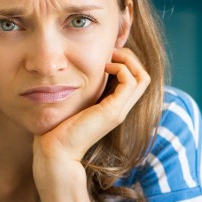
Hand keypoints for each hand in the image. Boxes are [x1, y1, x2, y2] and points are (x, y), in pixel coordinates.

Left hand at [32, 47, 149, 169]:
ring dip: (126, 60)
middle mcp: (121, 109)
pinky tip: (103, 68)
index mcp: (114, 106)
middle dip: (129, 57)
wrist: (56, 150)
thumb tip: (77, 70)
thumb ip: (83, 90)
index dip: (126, 62)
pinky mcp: (113, 112)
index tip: (105, 56)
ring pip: (142, 77)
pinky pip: (130, 82)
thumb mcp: (76, 102)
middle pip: (144, 76)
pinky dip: (120, 68)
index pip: (136, 80)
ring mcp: (119, 111)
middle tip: (110, 52)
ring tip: (108, 58)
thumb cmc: (59, 127)